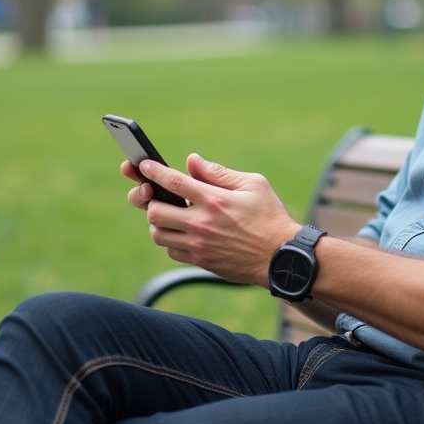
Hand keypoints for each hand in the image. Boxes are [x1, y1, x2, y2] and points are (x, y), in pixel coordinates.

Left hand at [128, 154, 299, 285]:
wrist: (280, 257)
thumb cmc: (270, 217)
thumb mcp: (253, 185)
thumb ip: (219, 173)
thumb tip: (192, 162)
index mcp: (214, 199)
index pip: (173, 182)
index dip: (153, 171)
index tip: (143, 165)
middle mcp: (202, 223)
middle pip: (155, 211)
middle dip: (151, 200)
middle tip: (157, 195)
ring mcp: (199, 245)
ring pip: (158, 234)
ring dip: (159, 222)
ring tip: (170, 215)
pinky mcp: (201, 261)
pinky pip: (171, 251)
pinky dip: (171, 241)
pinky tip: (184, 233)